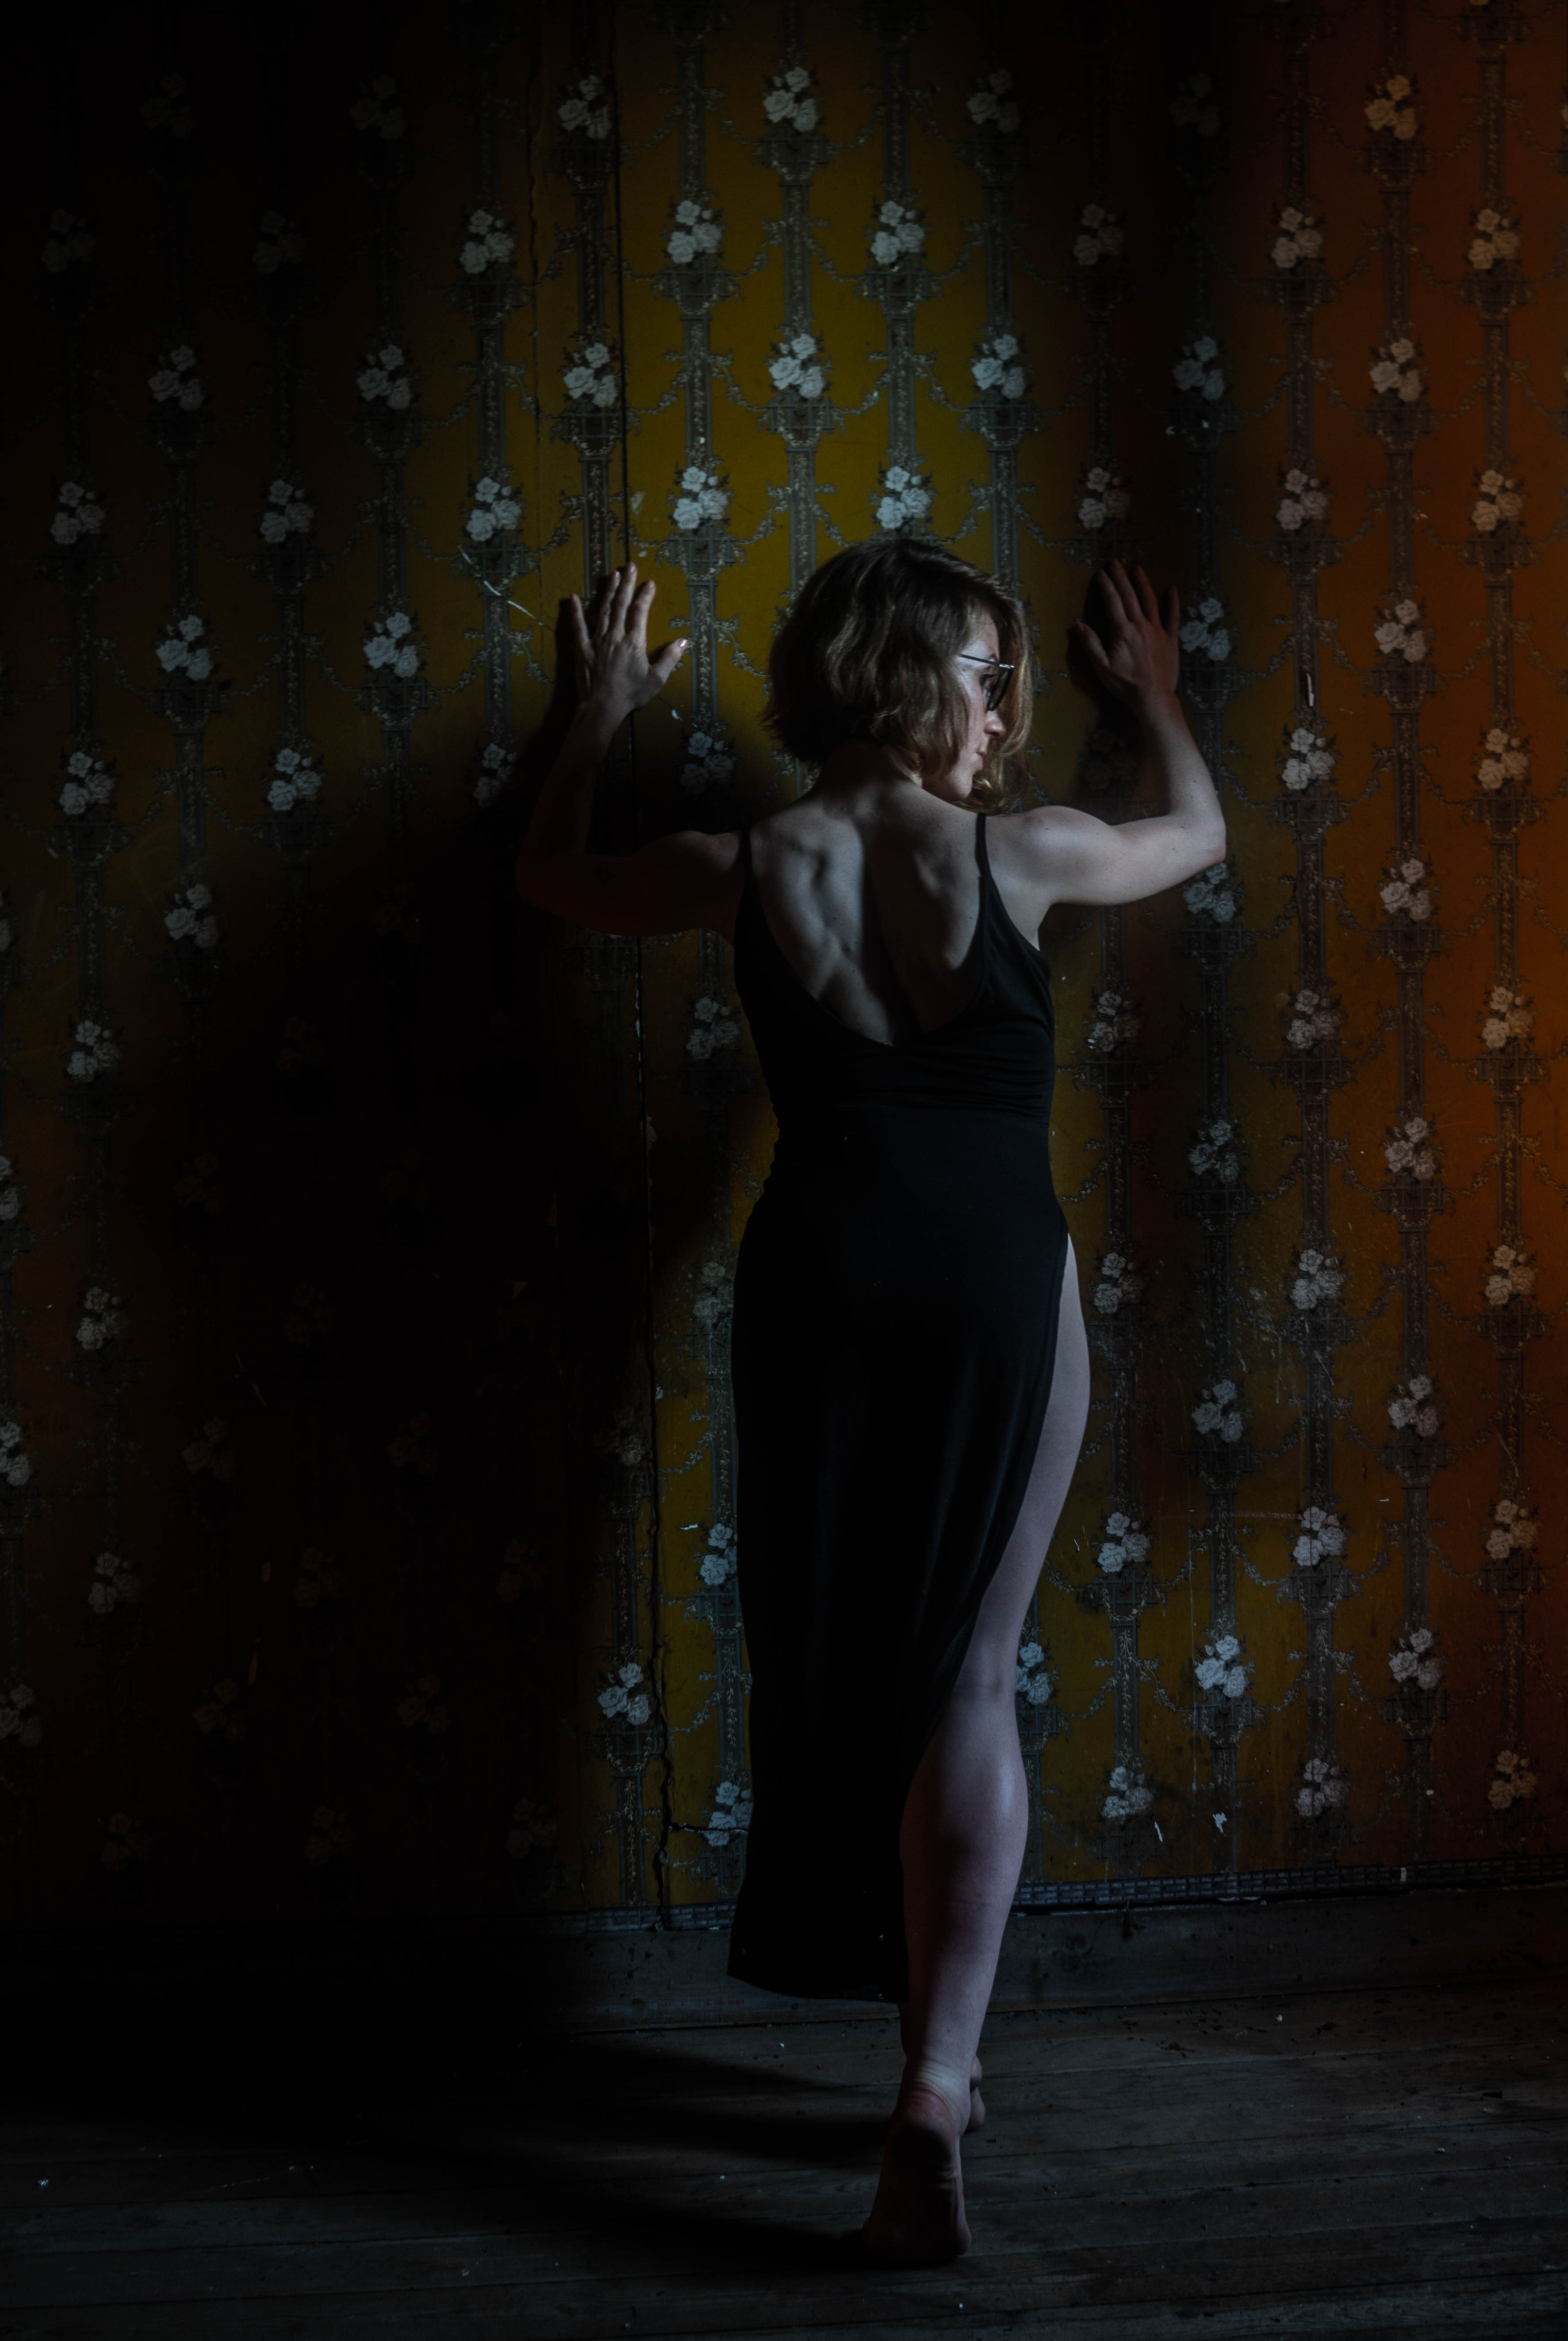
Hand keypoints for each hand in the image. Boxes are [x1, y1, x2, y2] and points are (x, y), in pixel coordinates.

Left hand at [570, 563, 686, 719]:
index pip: (640, 612)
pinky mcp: (582, 649)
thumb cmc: (631, 695)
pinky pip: (578, 627)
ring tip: (613, 575)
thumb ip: (670, 658)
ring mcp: (597, 641)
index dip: (645, 596)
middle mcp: (615, 636)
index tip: (649, 583)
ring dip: (608, 591)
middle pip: (621, 605)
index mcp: (634, 642)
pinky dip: (575, 612)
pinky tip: (573, 598)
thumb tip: (683, 641)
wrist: (602, 707)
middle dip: (626, 584)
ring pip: (603, 610)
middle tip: (630, 566)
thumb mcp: (656, 680)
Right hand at [1070, 561, 1179, 710]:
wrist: (1153, 697)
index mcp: (1123, 632)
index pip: (1112, 602)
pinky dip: (1173, 602)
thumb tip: (1079, 626)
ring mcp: (1158, 631)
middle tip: (1115, 562)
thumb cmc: (1126, 685)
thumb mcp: (1102, 667)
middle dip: (1121, 578)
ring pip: (1150, 601)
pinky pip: (1173, 617)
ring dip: (1142, 583)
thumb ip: (1091, 645)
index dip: (1106, 586)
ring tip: (1136, 568)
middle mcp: (1140, 625)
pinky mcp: (1170, 639)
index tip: (1100, 574)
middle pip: (1130, 596)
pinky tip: (1172, 589)